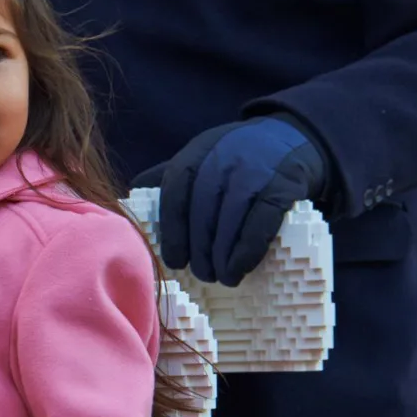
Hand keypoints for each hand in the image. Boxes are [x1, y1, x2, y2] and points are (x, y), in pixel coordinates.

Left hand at [149, 117, 328, 283]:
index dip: (172, 231)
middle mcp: (223, 158)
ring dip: (222, 255)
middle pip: (203, 209)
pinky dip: (248, 249)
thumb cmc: (236, 159)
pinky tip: (240, 268)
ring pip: (231, 217)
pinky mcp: (283, 185)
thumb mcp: (201, 156)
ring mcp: (255, 170)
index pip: (176, 192)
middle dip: (199, 248)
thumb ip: (168, 177)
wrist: (291, 139)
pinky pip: (261, 222)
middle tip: (201, 275)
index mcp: (197, 152)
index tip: (174, 261)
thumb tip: (125, 201)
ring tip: (221, 277)